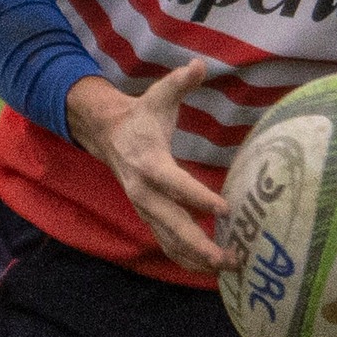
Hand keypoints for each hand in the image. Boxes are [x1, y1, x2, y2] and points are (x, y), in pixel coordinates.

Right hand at [67, 63, 238, 274]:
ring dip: (198, 258)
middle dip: (201, 244)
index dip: (198, 197)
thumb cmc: (141, 116)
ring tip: (229, 268)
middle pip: (172, 224)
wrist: (105, 135)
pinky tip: (210, 270)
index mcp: (148, 162)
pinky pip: (167, 244)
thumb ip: (180, 82)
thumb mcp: (158, 96)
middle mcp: (143, 192)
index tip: (225, 209)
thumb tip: (198, 66)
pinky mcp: (148, 217)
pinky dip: (187, 259)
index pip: (175, 184)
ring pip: (169, 241)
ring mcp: (144, 208)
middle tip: (231, 257)